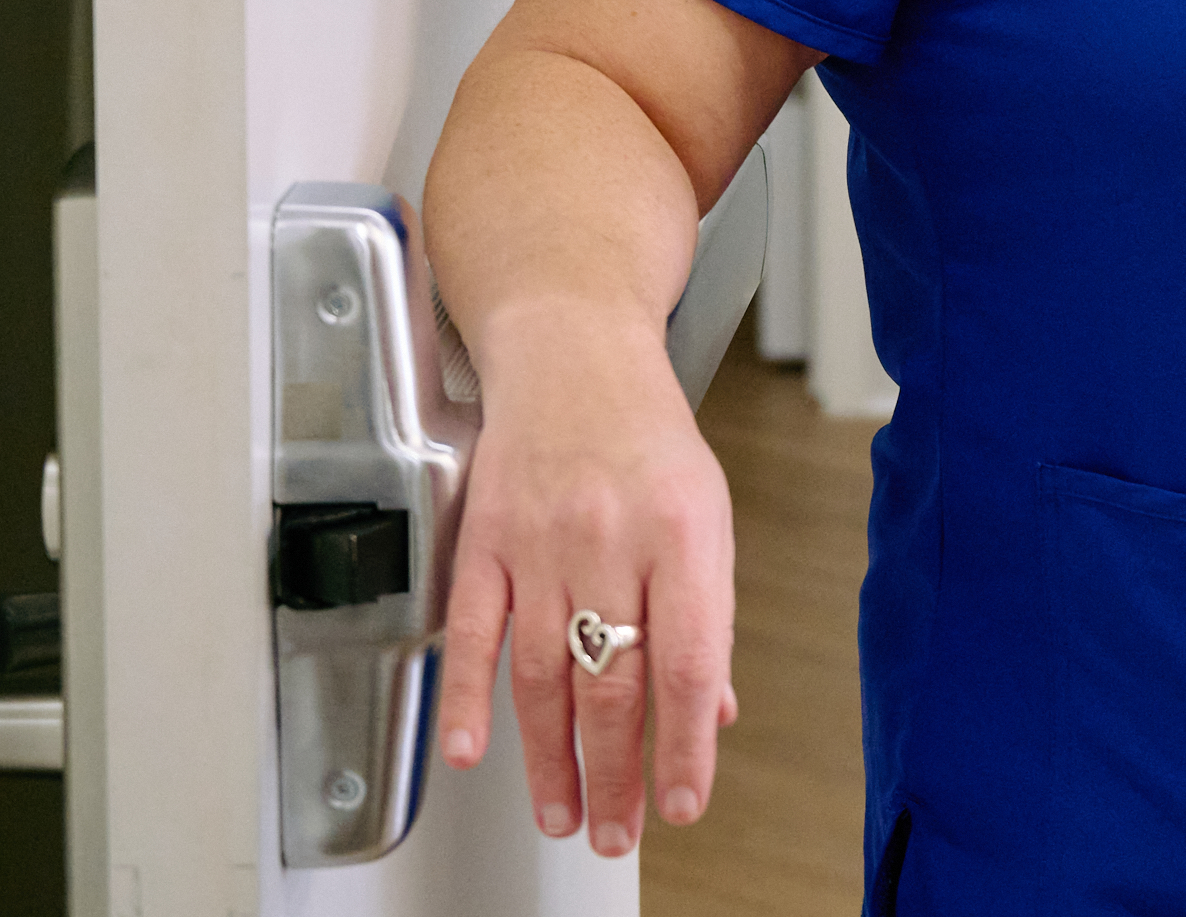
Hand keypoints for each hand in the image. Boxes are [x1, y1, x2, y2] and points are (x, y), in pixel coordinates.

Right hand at [429, 307, 738, 855]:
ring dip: (551, 758)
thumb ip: (706, 614)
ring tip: (563, 814)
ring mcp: (543, 541)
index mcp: (684, 533)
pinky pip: (475, 632)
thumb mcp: (705, 514)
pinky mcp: (485, 542)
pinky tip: (473, 750)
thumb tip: (715, 710)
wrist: (572, 352)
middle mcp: (613, 539)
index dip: (685, 744)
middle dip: (616, 775)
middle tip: (616, 833)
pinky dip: (470, 697)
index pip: (689, 661)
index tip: (683, 802)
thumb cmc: (647, 435)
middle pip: (613, 681)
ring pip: (542, 674)